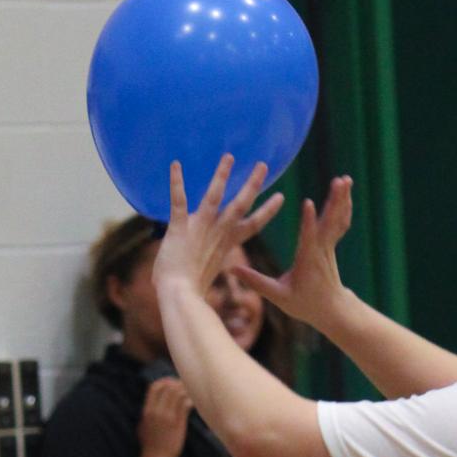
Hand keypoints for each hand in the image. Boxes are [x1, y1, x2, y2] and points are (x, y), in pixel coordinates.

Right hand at [137, 377, 191, 456]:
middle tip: (184, 386)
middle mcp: (157, 411)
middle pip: (168, 387)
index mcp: (147, 410)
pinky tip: (193, 403)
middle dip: (177, 383)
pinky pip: (186, 404)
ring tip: (190, 393)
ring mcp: (168, 416)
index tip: (171, 383)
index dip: (164, 381)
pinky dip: (190, 400)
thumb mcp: (143, 426)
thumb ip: (148, 412)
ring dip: (186, 390)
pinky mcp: (178, 423)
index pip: (154, 387)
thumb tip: (153, 402)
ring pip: (178, 393)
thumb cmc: (149, 445)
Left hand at [154, 155, 284, 300]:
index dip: (267, 211)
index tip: (280, 197)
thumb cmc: (190, 294)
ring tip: (229, 157)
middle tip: (262, 166)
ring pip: (214, 197)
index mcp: (226, 245)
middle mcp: (217, 234)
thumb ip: (209, 261)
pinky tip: (175, 164)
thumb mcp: (206, 274)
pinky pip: (178, 201)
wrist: (180, 299)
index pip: (253, 225)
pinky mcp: (180, 228)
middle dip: (253, 185)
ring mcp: (199, 229)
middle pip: (240, 205)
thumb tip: (208, 261)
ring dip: (221, 175)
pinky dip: (176, 182)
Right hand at [241, 176, 354, 329]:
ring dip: (342, 199)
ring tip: (345, 179)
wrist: (331, 311)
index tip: (309, 202)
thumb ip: (256, 282)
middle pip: (329, 222)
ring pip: (338, 219)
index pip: (308, 237)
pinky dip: (344, 206)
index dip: (308, 220)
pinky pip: (341, 222)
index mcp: (307, 260)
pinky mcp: (332, 245)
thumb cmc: (304, 305)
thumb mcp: (277, 296)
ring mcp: (329, 247)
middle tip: (339, 180)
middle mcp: (321, 250)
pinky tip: (345, 191)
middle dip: (334, 201)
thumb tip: (232, 269)